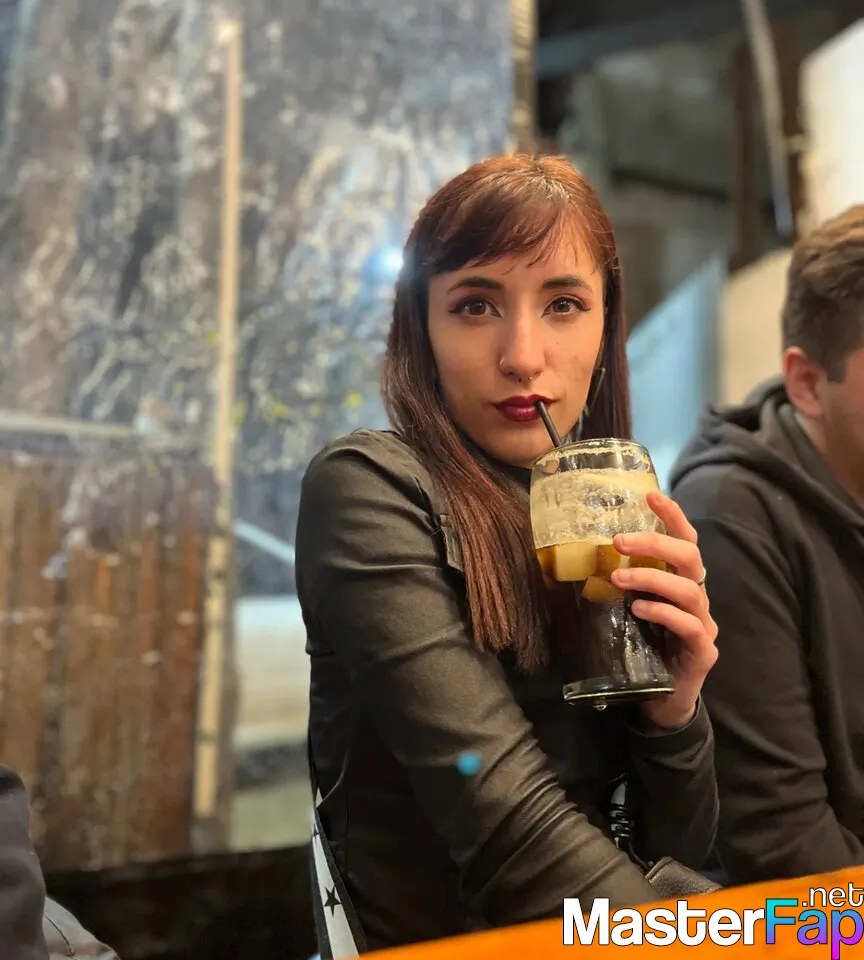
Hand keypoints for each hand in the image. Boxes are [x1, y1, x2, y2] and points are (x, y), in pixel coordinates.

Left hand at [609, 490, 717, 729]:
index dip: (672, 517)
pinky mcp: (703, 651)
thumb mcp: (629, 608)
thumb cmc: (645, 646)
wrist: (663, 700)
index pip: (684, 540)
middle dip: (655, 544)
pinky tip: (639, 611)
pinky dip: (663, 614)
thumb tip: (579, 558)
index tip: (650, 497)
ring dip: (651, 579)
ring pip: (689, 591)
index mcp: (680, 582)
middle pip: (690, 558)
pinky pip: (689, 626)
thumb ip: (620, 584)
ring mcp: (704, 624)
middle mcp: (697, 597)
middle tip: (618, 542)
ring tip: (618, 580)